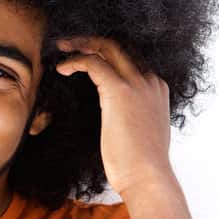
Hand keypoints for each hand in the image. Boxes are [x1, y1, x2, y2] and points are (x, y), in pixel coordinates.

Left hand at [55, 36, 174, 196]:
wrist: (148, 177)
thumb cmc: (140, 164)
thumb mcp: (141, 132)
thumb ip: (133, 117)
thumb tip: (118, 118)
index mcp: (156, 89)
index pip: (130, 57)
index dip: (106, 52)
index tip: (86, 54)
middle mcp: (150, 80)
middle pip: (120, 45)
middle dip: (91, 40)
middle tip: (68, 44)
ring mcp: (137, 83)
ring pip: (107, 46)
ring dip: (81, 44)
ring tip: (62, 47)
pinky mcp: (120, 90)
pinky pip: (93, 63)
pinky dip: (75, 61)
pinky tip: (62, 69)